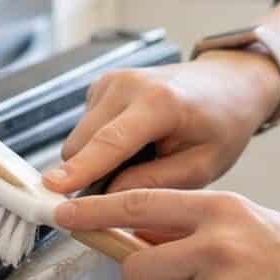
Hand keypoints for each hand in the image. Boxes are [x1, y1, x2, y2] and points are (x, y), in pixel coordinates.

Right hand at [42, 55, 279, 195]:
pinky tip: (134, 144)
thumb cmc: (221, 125)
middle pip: (83, 145)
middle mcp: (127, 84)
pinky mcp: (101, 86)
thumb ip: (154, 184)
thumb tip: (109, 199)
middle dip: (90, 176)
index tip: (52, 189)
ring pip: (79, 140)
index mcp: (159, 102)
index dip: (80, 170)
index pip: (110, 142)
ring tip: (141, 160)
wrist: (227, 85)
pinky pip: (85, 130)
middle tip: (123, 192)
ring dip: (98, 161)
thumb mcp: (202, 166)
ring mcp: (110, 81)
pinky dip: (101, 146)